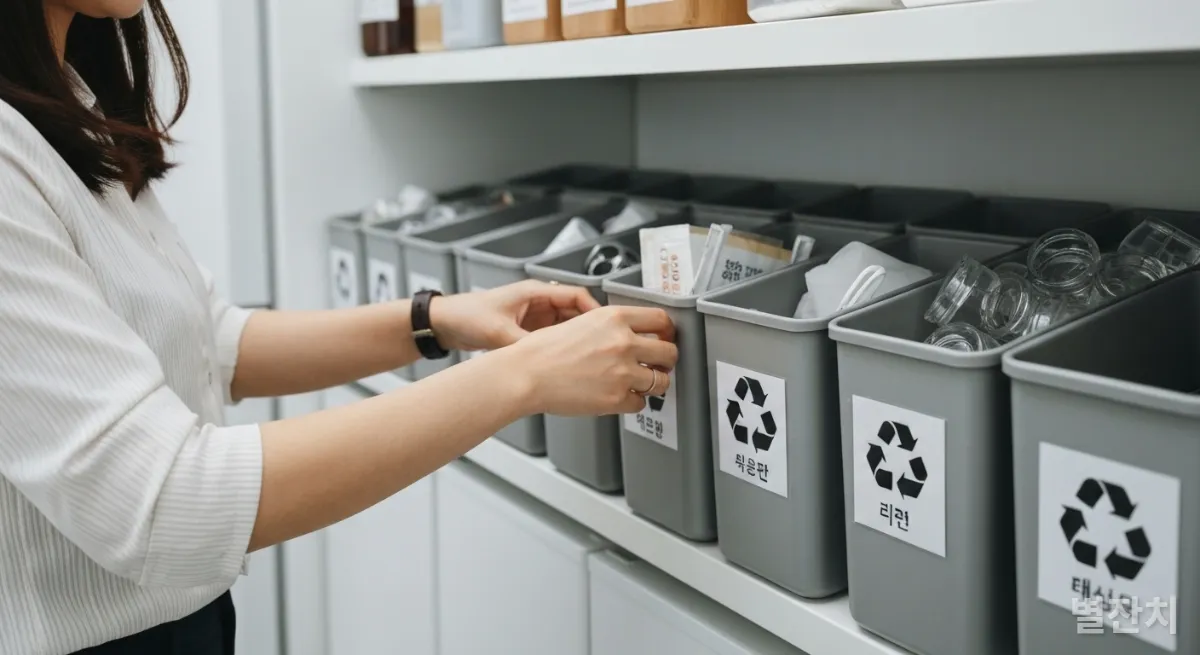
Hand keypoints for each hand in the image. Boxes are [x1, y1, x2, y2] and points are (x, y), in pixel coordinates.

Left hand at [429, 280, 600, 352]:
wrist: (444, 324)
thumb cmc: (465, 316)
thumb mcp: (498, 332)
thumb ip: (524, 345)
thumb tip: (546, 359)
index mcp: (535, 292)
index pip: (577, 295)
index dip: (594, 311)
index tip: (604, 327)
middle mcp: (538, 302)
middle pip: (576, 313)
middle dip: (589, 329)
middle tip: (600, 347)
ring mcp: (533, 317)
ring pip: (566, 327)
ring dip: (575, 340)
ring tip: (586, 356)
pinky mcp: (526, 331)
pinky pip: (552, 338)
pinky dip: (560, 348)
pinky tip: (565, 362)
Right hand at [496, 305, 678, 416]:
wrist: (526, 374)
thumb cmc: (543, 350)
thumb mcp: (582, 322)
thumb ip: (610, 326)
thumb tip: (631, 335)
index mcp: (614, 318)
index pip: (661, 319)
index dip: (667, 331)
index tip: (665, 338)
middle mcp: (623, 342)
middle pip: (669, 351)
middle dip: (666, 361)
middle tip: (658, 365)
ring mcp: (623, 371)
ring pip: (661, 381)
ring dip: (653, 384)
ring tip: (640, 384)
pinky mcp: (616, 397)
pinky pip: (640, 403)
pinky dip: (632, 403)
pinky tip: (620, 397)